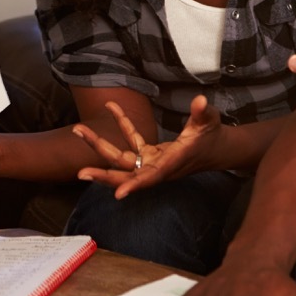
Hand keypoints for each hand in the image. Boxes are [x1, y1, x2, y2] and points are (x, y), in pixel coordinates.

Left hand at [74, 96, 226, 198]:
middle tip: (80, 173)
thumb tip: (200, 101)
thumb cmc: (212, 136)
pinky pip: (130, 141)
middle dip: (103, 174)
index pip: (151, 177)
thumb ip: (203, 113)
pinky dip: (122, 124)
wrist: (215, 148)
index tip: (119, 194)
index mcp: (171, 164)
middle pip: (126, 174)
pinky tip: (112, 107)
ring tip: (79, 130)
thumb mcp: (209, 122)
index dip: (135, 185)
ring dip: (99, 145)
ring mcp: (150, 162)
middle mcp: (157, 167)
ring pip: (120, 159)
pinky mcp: (149, 154)